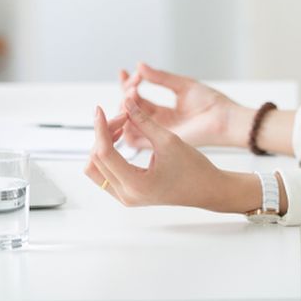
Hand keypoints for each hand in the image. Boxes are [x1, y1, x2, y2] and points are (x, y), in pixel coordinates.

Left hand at [84, 97, 229, 209]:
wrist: (206, 189)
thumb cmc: (194, 168)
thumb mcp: (169, 140)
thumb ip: (144, 121)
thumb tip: (125, 103)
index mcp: (136, 185)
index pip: (104, 153)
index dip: (100, 128)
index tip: (100, 110)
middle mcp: (126, 195)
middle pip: (95, 160)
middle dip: (103, 134)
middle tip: (122, 116)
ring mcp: (125, 197)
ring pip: (95, 169)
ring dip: (102, 145)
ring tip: (120, 126)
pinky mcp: (127, 193)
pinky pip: (105, 173)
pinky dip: (107, 153)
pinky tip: (121, 137)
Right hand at [117, 61, 240, 148]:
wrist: (225, 120)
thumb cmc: (211, 104)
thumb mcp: (183, 85)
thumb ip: (160, 78)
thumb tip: (139, 65)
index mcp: (164, 111)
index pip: (137, 98)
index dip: (127, 84)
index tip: (123, 71)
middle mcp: (158, 123)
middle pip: (130, 109)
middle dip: (126, 93)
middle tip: (133, 83)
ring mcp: (158, 133)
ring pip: (127, 123)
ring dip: (124, 107)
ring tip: (131, 92)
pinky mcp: (159, 142)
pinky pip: (133, 139)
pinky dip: (125, 124)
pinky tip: (129, 107)